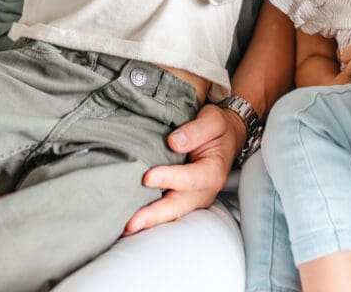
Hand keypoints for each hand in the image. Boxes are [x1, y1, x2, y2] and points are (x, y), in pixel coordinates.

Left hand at [123, 104, 240, 234]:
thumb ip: (197, 130)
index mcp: (213, 171)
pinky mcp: (181, 200)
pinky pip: (166, 212)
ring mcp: (192, 199)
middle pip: (179, 206)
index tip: (148, 177)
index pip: (191, 178)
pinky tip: (131, 224)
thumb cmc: (217, 129)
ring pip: (171, 214)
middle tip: (132, 222)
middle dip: (155, 215)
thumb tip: (174, 142)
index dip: (170, 179)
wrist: (224, 137)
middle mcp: (204, 191)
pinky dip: (150, 219)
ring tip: (126, 229)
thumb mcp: (214, 120)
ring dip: (149, 222)